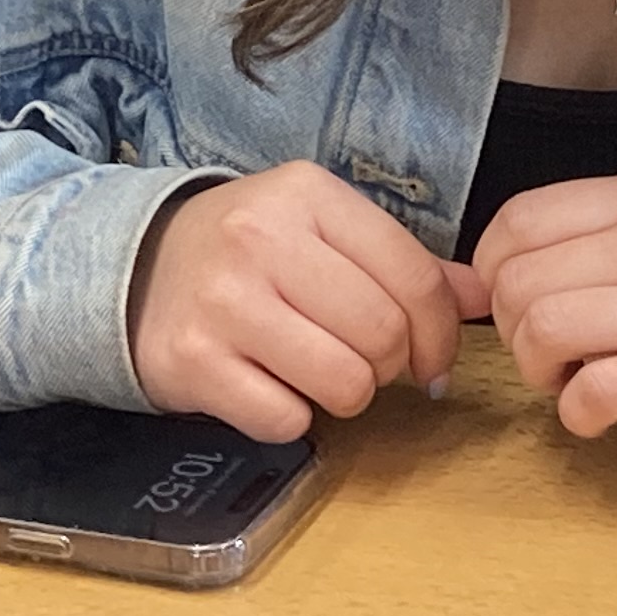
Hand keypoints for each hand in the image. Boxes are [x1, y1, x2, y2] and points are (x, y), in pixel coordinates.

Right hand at [127, 164, 467, 440]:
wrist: (130, 271)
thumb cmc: (245, 255)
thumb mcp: (321, 231)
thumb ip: (403, 263)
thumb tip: (486, 297)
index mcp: (306, 195)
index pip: (414, 278)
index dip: (439, 332)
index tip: (429, 356)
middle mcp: (261, 239)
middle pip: (383, 334)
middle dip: (389, 366)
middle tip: (365, 364)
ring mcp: (223, 302)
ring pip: (344, 382)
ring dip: (346, 395)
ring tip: (318, 374)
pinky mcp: (192, 362)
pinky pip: (285, 420)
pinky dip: (289, 417)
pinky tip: (269, 387)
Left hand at [467, 168, 616, 438]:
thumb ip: (605, 229)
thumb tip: (506, 265)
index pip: (523, 218)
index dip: (492, 264)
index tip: (506, 293)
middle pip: (522, 280)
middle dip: (514, 325)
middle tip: (547, 346)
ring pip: (544, 329)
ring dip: (538, 367)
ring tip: (570, 376)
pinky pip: (592, 392)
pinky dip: (576, 411)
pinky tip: (595, 410)